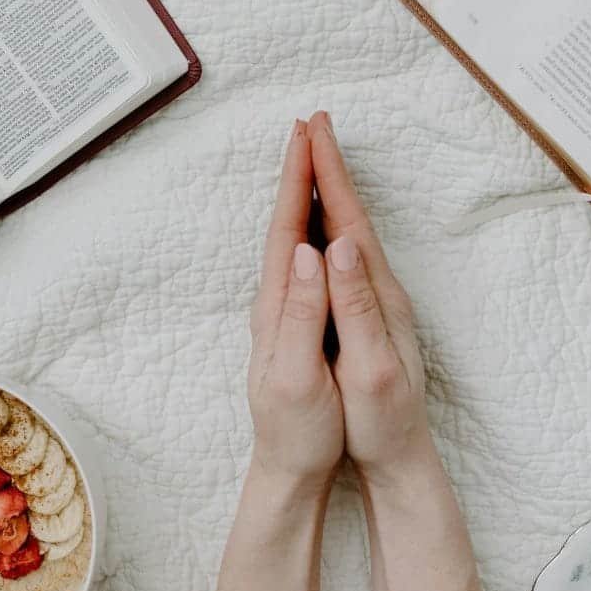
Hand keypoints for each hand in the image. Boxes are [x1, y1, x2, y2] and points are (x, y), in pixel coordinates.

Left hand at [216, 120, 343, 590]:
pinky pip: (300, 258)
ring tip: (311, 156)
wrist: (288, 466)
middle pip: (286, 223)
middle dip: (298, 172)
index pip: (289, 230)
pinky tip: (314, 222)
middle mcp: (276, 301)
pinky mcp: (296, 322)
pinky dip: (307, 226)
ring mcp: (283, 310)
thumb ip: (303, 313)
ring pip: (292, 237)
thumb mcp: (297, 374)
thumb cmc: (298, 428)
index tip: (307, 134)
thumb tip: (310, 252)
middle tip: (309, 124)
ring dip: (300, 194)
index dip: (299, 181)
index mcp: (280, 307)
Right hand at [304, 112, 433, 486]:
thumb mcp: (372, 367)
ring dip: (329, 190)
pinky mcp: (365, 313)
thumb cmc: (383, 418)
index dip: (328, 175)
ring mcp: (374, 299)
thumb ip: (357, 306)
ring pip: (347, 230)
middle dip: (329, 167)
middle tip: (311, 123)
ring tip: (313, 157)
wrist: (402, 454)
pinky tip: (319, 222)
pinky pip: (343, 252)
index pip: (348, 222)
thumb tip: (339, 246)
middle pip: (350, 215)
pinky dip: (329, 223)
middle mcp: (379, 288)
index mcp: (376, 295)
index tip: (312, 132)